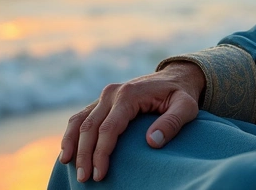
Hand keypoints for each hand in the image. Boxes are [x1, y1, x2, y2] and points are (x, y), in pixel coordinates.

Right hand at [59, 62, 204, 182]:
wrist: (175, 77)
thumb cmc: (181, 94)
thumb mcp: (186, 107)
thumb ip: (172, 123)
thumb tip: (152, 142)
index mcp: (129, 94)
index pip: (109, 128)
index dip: (101, 153)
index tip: (100, 174)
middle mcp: (112, 93)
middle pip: (90, 127)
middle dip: (84, 155)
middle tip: (84, 179)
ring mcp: (105, 96)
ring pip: (79, 120)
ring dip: (72, 144)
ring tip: (69, 167)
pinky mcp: (102, 101)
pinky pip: (81, 117)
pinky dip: (72, 134)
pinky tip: (69, 152)